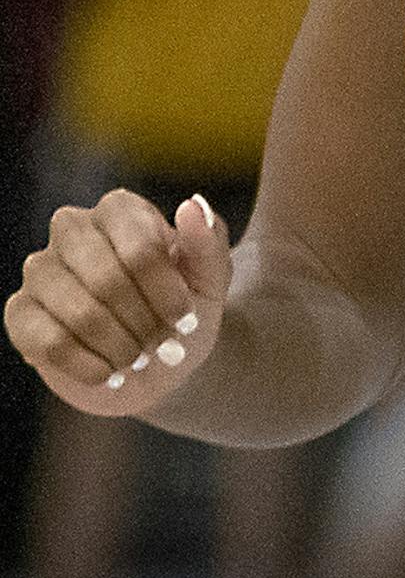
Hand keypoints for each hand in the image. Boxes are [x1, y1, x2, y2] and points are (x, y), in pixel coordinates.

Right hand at [4, 190, 233, 416]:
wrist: (158, 368)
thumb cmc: (183, 315)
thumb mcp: (211, 282)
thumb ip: (208, 243)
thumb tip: (192, 206)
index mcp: (121, 210)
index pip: (141, 249)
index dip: (167, 294)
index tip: (186, 319)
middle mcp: (72, 229)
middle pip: (107, 280)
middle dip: (144, 323)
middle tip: (162, 343)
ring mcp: (40, 270)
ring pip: (79, 313)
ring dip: (121, 347)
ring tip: (138, 356)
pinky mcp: (20, 313)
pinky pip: (49, 342)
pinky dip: (91, 366)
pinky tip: (110, 371)